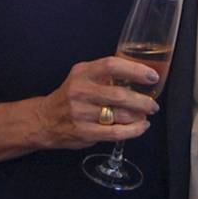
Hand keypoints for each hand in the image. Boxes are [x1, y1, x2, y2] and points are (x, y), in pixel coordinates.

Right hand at [33, 56, 160, 149]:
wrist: (44, 119)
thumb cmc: (71, 95)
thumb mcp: (83, 77)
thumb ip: (106, 75)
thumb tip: (141, 77)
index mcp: (83, 72)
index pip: (112, 65)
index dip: (135, 70)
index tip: (152, 76)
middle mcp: (80, 90)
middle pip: (119, 94)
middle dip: (142, 100)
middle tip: (153, 104)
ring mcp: (81, 112)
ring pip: (119, 115)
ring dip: (139, 116)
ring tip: (147, 115)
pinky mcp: (84, 132)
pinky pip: (115, 133)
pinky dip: (133, 130)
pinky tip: (140, 127)